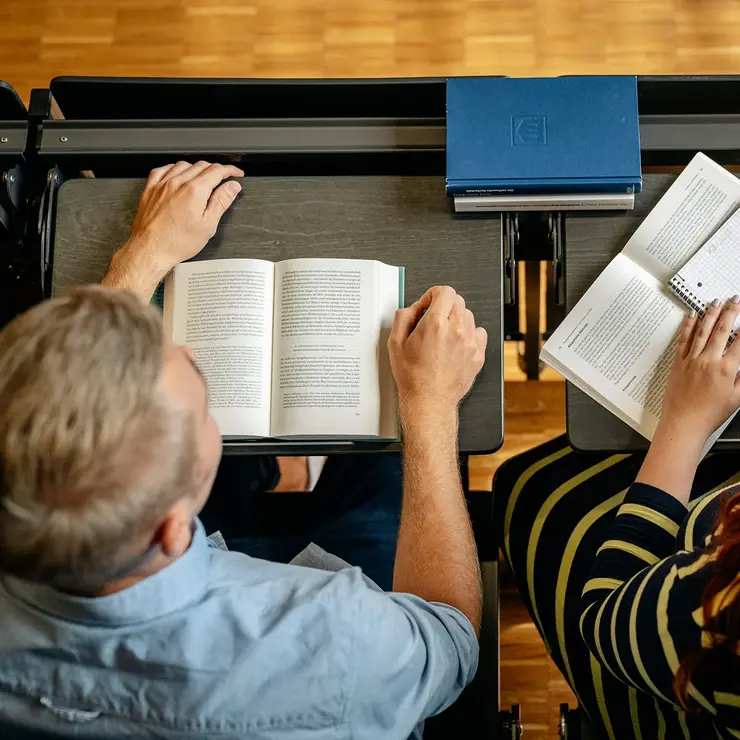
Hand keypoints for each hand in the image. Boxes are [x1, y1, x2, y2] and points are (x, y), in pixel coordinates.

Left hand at [103, 161, 244, 299]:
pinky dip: (174, 168)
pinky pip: (163, 169)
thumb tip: (232, 187)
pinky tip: (177, 174)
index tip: (236, 173)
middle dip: (216, 169)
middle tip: (223, 178)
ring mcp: (162, 184)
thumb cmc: (176, 242)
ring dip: (196, 168)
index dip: (230, 170)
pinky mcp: (150, 189)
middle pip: (201, 165)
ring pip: (183, 165)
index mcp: (194, 190)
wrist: (150, 249)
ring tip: (203, 177)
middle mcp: (178, 183)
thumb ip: (221, 202)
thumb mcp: (208, 225)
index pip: (217, 171)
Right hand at [388, 285, 486, 421]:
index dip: (434, 295)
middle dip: (444, 306)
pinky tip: (456, 344)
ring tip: (444, 335)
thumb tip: (413, 308)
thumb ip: (403, 316)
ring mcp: (470, 342)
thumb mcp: (395, 343)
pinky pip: (479, 332)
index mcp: (435, 324)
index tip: (428, 305)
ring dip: (456, 319)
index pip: (445, 291)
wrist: (429, 400)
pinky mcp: (478, 354)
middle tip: (434, 320)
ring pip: (468, 315)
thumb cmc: (413, 377)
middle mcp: (456, 330)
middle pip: (458, 301)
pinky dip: (468, 334)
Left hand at [660, 298, 739, 444]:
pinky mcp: (678, 363)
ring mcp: (691, 360)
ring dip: (710, 314)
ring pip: (702, 331)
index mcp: (726, 369)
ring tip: (716, 301)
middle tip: (735, 299)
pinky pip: (684, 340)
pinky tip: (691, 316)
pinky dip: (688, 327)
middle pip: (722, 330)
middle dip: (731, 312)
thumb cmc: (709, 414)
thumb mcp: (737, 397)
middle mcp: (708, 361)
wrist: (683, 423)